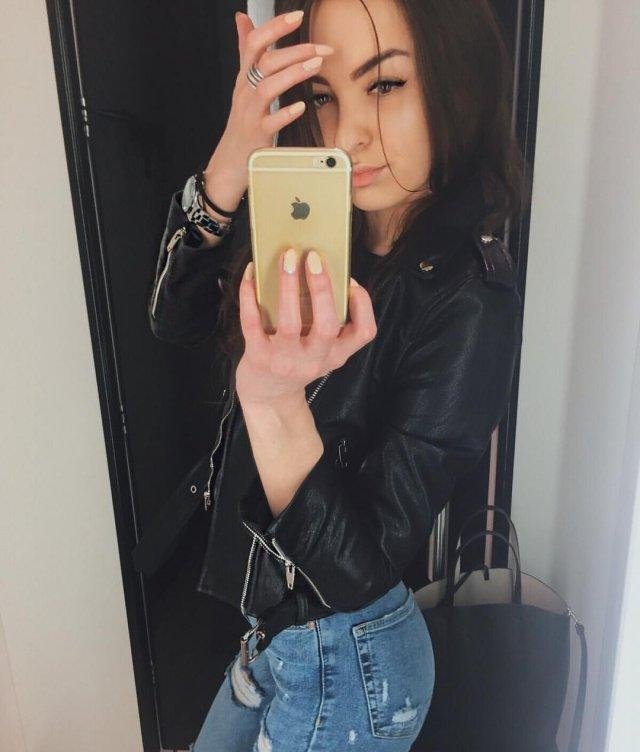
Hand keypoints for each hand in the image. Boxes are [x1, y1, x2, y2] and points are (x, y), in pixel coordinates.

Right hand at [206, 9, 334, 188]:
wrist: (230, 159)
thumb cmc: (243, 120)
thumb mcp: (243, 83)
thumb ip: (245, 50)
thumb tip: (242, 18)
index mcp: (244, 77)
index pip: (255, 43)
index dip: (275, 27)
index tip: (297, 16)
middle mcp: (245, 92)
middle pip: (266, 63)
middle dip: (295, 52)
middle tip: (321, 48)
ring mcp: (250, 114)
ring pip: (267, 88)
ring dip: (292, 75)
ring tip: (316, 66)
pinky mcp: (257, 135)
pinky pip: (270, 122)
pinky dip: (285, 113)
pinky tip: (300, 107)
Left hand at [235, 248, 376, 406]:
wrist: (269, 397)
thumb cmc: (297, 361)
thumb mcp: (321, 350)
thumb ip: (326, 321)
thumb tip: (319, 271)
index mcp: (337, 354)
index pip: (364, 332)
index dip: (363, 304)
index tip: (351, 281)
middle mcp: (315, 360)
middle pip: (327, 325)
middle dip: (322, 288)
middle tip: (313, 257)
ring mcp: (286, 361)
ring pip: (290, 323)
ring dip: (288, 287)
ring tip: (287, 258)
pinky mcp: (259, 358)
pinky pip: (252, 323)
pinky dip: (250, 295)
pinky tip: (251, 273)